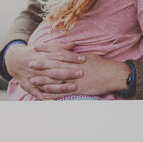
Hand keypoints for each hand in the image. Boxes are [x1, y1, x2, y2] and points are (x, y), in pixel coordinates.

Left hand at [5, 40, 128, 97]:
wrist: (114, 75)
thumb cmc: (102, 65)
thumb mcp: (88, 55)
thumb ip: (76, 54)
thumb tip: (68, 50)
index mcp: (75, 58)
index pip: (57, 51)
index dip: (46, 49)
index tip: (36, 47)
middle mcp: (73, 67)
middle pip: (54, 65)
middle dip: (41, 64)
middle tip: (29, 63)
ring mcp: (75, 79)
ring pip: (56, 79)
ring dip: (43, 80)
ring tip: (32, 80)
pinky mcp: (79, 89)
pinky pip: (64, 92)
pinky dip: (54, 93)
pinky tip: (45, 94)